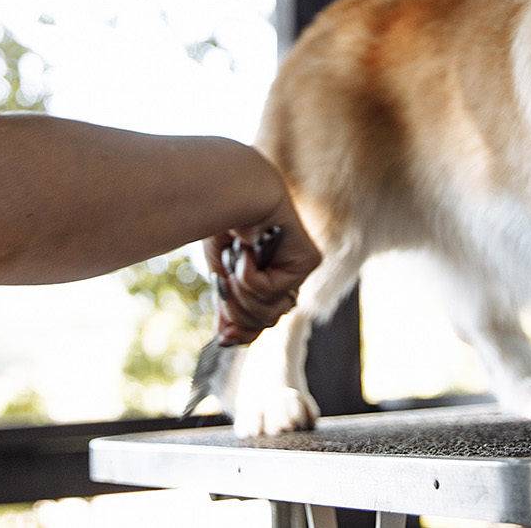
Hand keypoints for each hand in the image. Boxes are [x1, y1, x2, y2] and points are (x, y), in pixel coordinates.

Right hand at [202, 193, 320, 345]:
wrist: (231, 189)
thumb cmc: (224, 224)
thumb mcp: (222, 275)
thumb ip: (230, 307)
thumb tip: (227, 340)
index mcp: (270, 279)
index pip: (262, 323)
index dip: (243, 333)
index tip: (223, 335)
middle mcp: (289, 276)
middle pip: (265, 322)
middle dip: (238, 310)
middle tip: (223, 285)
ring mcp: (300, 269)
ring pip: (269, 311)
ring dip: (241, 292)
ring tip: (234, 263)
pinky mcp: (308, 260)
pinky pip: (273, 290)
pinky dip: (250, 274)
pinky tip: (249, 249)